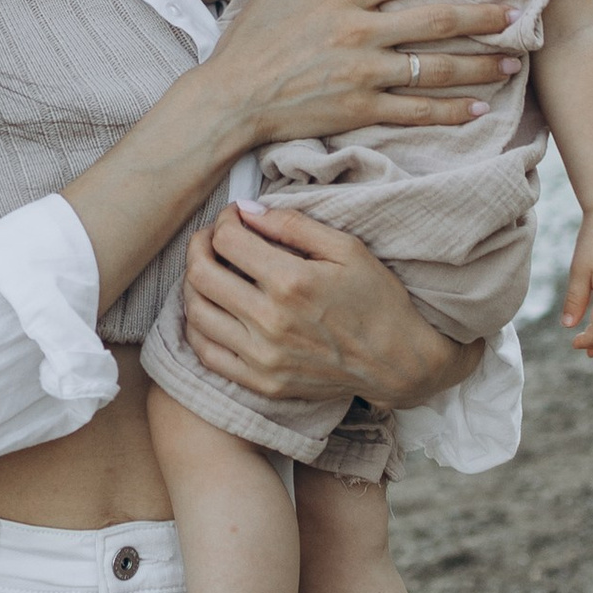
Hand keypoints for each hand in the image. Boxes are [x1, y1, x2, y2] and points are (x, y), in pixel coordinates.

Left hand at [179, 203, 483, 414]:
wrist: (398, 363)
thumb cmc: (377, 300)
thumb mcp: (346, 248)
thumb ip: (292, 225)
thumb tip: (246, 210)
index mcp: (291, 282)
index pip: (226, 239)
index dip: (225, 220)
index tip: (236, 218)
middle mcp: (270, 321)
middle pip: (201, 273)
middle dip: (200, 245)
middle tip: (214, 238)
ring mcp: (263, 357)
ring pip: (196, 312)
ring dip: (194, 284)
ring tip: (211, 271)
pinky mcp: (262, 383)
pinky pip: (207, 353)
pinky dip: (197, 327)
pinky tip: (212, 309)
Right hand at [207, 0, 516, 151]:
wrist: (231, 99)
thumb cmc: (252, 43)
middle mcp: (362, 34)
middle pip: (437, 21)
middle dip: (483, 16)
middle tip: (518, 14)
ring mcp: (364, 75)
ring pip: (436, 68)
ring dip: (479, 65)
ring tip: (511, 62)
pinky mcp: (362, 110)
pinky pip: (416, 112)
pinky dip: (450, 112)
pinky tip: (478, 108)